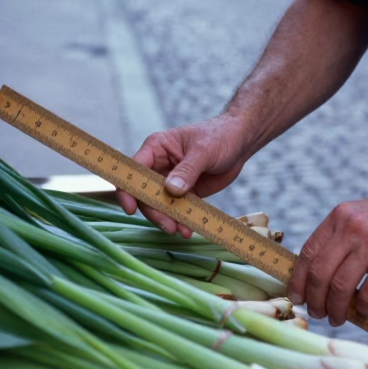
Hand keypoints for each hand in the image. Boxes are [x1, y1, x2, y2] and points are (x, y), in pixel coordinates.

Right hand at [117, 115, 248, 237]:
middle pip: (145, 193)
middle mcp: (159, 165)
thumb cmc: (220, 137)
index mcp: (156, 148)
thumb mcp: (204, 151)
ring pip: (160, 204)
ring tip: (182, 231)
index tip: (131, 208)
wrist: (239, 143)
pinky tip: (188, 229)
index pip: (134, 169)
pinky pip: (177, 209)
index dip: (128, 189)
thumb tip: (171, 190)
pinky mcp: (184, 192)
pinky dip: (181, 220)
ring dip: (168, 219)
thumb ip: (187, 171)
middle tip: (169, 226)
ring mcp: (170, 180)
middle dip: (154, 211)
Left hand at [289, 184, 367, 326]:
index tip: (296, 297)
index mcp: (338, 217)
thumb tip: (316, 275)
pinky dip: (364, 307)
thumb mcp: (359, 215)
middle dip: (315, 300)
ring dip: (336, 309)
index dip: (298, 280)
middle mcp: (351, 229)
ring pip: (340, 287)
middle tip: (317, 313)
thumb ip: (338, 238)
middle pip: (320, 274)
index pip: (308, 253)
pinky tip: (366, 311)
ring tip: (337, 318)